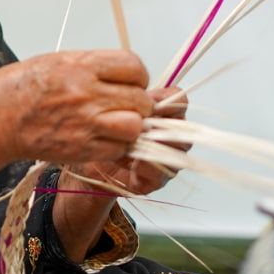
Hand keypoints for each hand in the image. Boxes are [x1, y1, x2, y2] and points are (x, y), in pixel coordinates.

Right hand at [0, 50, 152, 165]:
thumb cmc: (21, 87)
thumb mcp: (58, 61)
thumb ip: (93, 67)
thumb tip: (123, 76)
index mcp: (82, 66)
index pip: (134, 67)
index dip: (137, 76)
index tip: (130, 82)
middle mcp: (87, 93)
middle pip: (139, 99)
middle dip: (137, 103)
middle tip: (124, 106)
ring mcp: (86, 123)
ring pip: (134, 126)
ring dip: (130, 126)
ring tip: (116, 124)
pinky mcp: (82, 149)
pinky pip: (118, 149)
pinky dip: (116, 146)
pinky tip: (102, 139)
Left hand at [68, 87, 190, 196]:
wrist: (91, 162)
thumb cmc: (106, 132)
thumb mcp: (117, 109)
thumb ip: (132, 100)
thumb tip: (138, 93)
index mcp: (166, 115)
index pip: (179, 102)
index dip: (169, 100)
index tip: (150, 100)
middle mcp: (172, 137)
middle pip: (182, 128)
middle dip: (161, 125)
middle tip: (141, 124)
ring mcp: (167, 160)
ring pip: (175, 151)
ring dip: (152, 145)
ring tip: (131, 142)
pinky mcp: (157, 180)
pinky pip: (160, 173)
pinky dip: (144, 166)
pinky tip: (128, 160)